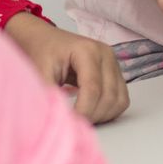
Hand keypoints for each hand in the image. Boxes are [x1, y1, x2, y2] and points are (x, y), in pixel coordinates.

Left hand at [4, 14, 129, 122]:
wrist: (45, 40)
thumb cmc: (42, 52)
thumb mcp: (40, 71)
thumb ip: (49, 93)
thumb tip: (59, 118)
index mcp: (88, 51)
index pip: (93, 89)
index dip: (83, 111)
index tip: (69, 123)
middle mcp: (106, 55)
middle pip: (109, 97)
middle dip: (92, 115)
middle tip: (74, 123)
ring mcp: (114, 63)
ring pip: (119, 100)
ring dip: (103, 115)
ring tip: (83, 117)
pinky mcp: (116, 73)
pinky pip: (122, 99)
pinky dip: (109, 111)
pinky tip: (92, 111)